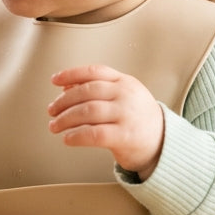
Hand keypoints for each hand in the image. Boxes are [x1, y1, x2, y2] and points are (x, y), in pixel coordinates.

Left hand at [47, 65, 164, 179]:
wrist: (163, 142)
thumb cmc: (137, 118)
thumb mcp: (123, 96)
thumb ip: (98, 89)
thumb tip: (65, 86)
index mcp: (125, 81)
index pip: (94, 72)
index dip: (71, 74)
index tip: (54, 80)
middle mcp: (126, 95)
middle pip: (87, 92)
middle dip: (64, 101)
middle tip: (51, 110)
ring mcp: (127, 115)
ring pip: (88, 112)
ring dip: (65, 119)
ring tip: (54, 126)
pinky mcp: (125, 136)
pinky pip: (94, 134)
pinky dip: (76, 136)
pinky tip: (67, 139)